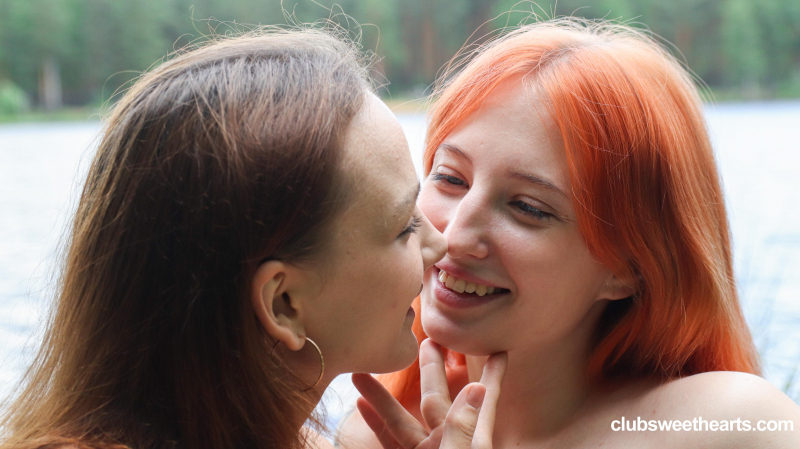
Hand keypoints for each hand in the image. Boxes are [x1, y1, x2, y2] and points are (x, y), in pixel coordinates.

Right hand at [352, 339, 507, 447]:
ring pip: (403, 418)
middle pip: (436, 397)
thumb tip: (477, 387)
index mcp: (471, 439)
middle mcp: (449, 442)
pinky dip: (376, 422)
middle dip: (431, 368)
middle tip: (428, 339)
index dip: (493, 374)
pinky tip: (361, 404)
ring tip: (366, 369)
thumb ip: (462, 428)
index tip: (500, 350)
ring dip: (384, 395)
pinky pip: (390, 439)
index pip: (485, 398)